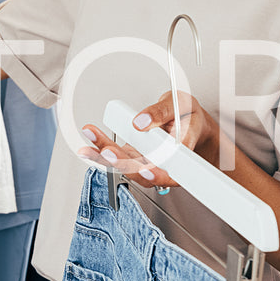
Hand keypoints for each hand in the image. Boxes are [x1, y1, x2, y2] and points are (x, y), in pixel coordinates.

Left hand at [76, 90, 219, 190]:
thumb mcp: (181, 105)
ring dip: (105, 156)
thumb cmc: (189, 117)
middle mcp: (162, 166)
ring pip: (125, 166)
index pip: (170, 174)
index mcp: (182, 159)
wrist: (189, 123)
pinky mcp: (133, 158)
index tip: (145, 171)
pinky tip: (90, 139)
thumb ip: (162, 112)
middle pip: (141, 172)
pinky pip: (117, 156)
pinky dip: (101, 148)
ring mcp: (146, 163)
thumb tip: (141, 122)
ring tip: (91, 141)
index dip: (157, 175)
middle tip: (108, 151)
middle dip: (123, 162)